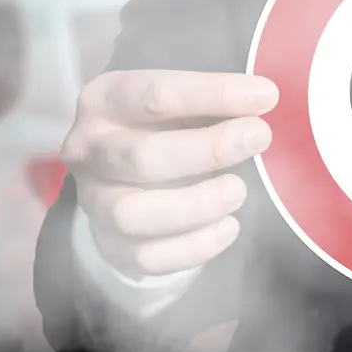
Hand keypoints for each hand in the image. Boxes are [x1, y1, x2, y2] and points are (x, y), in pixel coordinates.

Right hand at [61, 70, 278, 277]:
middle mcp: (87, 151)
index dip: (214, 94)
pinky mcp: (112, 245)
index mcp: (102, 101)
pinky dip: (196, 246)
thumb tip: (261, 101)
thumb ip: (211, 102)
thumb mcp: (176, 103)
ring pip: (135, 214)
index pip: (156, 95)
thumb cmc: (158, 128)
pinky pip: (149, 257)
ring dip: (197, 204)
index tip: (265, 97)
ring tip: (238, 191)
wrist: (120, 178)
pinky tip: (228, 226)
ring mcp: (94, 202)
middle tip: (258, 138)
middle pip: (143, 157)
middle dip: (209, 149)